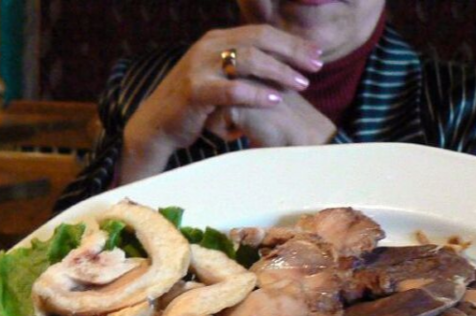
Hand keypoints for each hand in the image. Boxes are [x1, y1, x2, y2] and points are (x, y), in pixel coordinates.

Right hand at [120, 25, 322, 182]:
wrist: (158, 124)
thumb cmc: (195, 105)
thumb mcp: (219, 79)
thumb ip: (243, 70)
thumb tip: (278, 68)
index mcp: (217, 40)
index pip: (261, 32)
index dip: (291, 42)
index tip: (317, 54)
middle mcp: (208, 46)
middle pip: (258, 40)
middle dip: (292, 52)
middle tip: (316, 67)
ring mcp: (199, 66)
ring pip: (247, 60)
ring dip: (278, 71)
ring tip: (301, 84)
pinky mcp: (195, 90)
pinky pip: (231, 89)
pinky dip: (256, 94)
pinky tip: (275, 100)